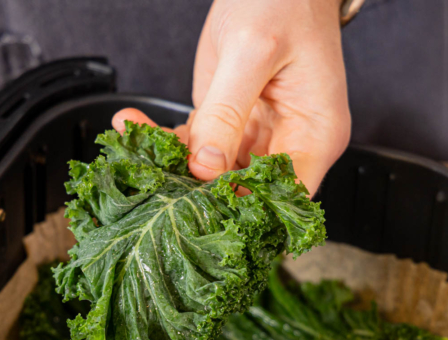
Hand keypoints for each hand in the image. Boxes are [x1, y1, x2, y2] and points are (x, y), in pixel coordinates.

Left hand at [114, 0, 349, 194]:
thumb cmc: (284, 0)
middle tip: (155, 181)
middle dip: (197, 192)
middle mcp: (286, 143)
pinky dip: (163, 140)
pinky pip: (194, 144)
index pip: (285, 198)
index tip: (201, 207)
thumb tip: (206, 167)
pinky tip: (133, 125)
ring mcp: (252, 134)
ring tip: (134, 146)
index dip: (246, 211)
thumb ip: (228, 113)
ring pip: (211, 173)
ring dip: (170, 165)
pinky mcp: (225, 121)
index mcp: (314, 136)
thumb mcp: (254, 52)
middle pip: (244, 193)